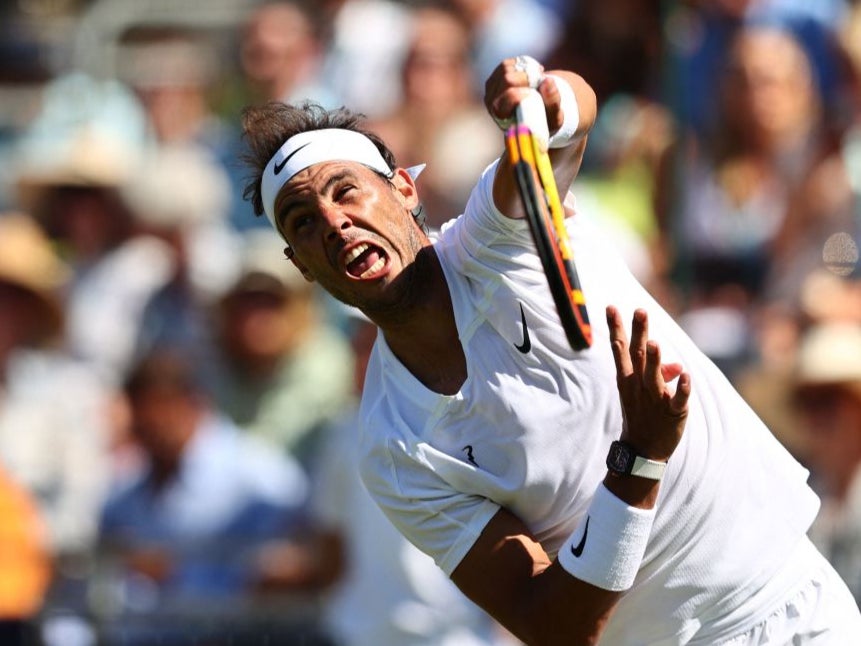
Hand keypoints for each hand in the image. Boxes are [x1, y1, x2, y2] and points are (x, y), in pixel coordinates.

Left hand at [483, 56, 563, 134]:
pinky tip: (531, 73)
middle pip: (506, 80)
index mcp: (503, 120)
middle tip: (540, 80)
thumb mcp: (554, 117)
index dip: (518, 95)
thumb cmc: (545, 119)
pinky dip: (521, 65)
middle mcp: (492, 106)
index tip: (533, 93)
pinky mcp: (495, 79)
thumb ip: (553, 102)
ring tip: (538, 77)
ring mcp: (491, 91)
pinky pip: (507, 64)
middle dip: (526, 77)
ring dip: (525, 70)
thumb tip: (547, 81)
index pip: (502, 103)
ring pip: (506, 69)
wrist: (537, 112)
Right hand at [606, 306, 689, 462]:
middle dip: (638, 333)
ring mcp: (655, 400)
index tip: (612, 307)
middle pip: (637, 356)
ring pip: (654, 377)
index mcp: (628, 379)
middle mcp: (638, 387)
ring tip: (654, 343)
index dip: (616, 327)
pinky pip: (678, 399)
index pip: (621, 349)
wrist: (643, 450)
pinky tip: (686, 376)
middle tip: (640, 311)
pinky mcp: (673, 413)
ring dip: (655, 360)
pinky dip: (682, 388)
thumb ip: (659, 371)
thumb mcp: (643, 391)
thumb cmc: (643, 415)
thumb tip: (676, 365)